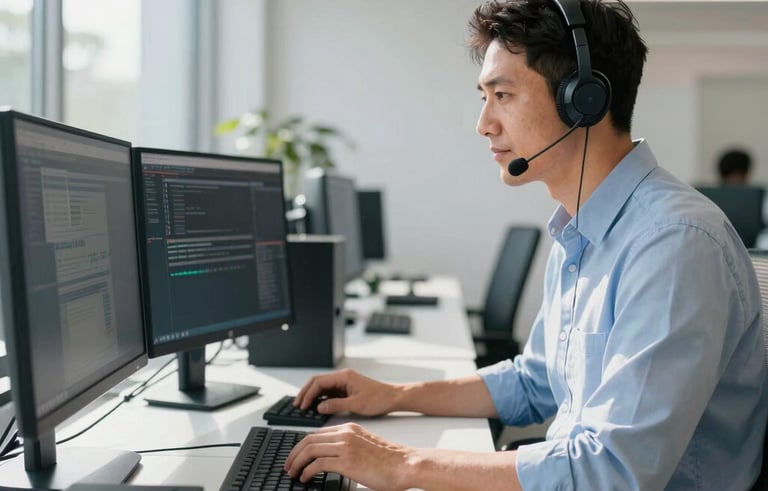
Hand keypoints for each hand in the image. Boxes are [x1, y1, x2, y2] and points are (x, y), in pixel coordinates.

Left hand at [284, 423, 408, 490]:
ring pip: (309, 450)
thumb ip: (349, 447)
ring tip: (293, 473)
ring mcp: (346, 446)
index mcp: (349, 428)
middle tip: (288, 466)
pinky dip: (307, 471)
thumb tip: (332, 459)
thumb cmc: (389, 461)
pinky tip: (306, 478)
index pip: (317, 433)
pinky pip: (317, 464)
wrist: (405, 464)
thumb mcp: (365, 446)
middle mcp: (345, 434)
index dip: (302, 445)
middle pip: (309, 439)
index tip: (296, 456)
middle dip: (294, 453)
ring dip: (297, 462)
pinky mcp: (347, 460)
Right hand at [294, 368, 397, 415]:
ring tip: (304, 407)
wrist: (393, 398)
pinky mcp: (347, 390)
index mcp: (344, 376)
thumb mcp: (356, 404)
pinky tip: (317, 407)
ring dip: (312, 396)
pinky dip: (321, 399)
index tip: (302, 405)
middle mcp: (342, 377)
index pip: (319, 382)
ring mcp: (344, 383)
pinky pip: (329, 392)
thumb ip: (336, 405)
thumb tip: (319, 407)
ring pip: (322, 387)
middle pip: (318, 382)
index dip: (308, 394)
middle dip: (306, 393)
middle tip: (297, 405)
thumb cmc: (379, 399)